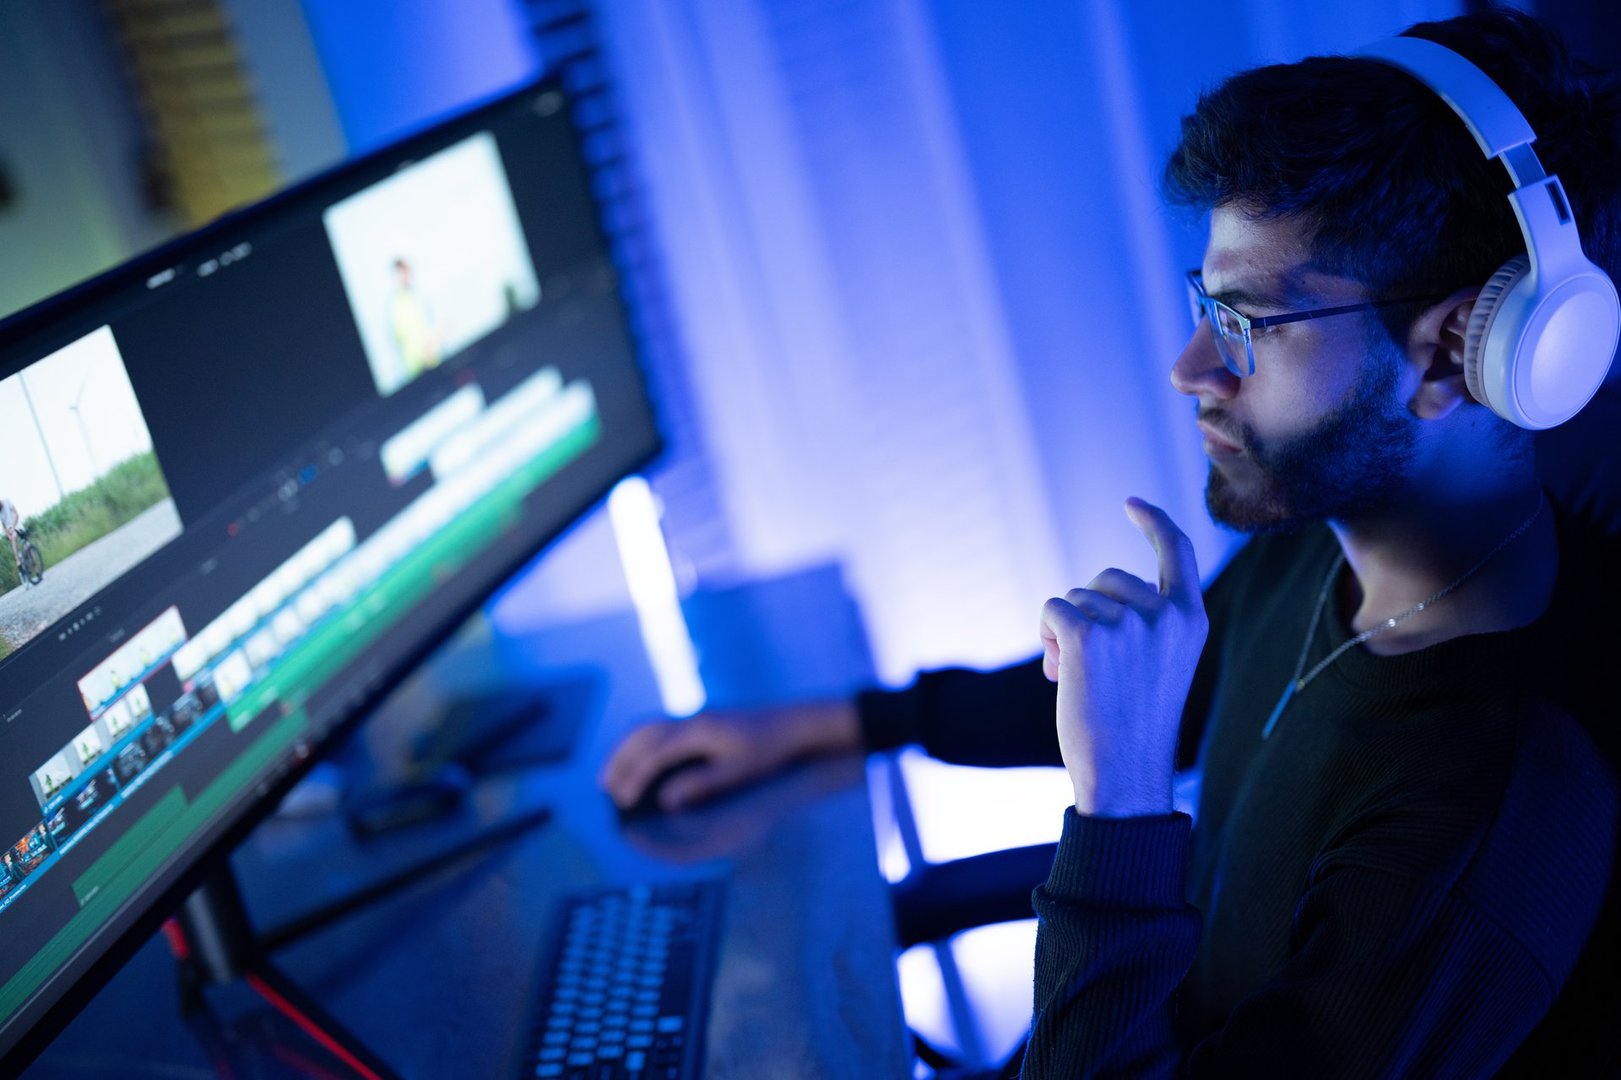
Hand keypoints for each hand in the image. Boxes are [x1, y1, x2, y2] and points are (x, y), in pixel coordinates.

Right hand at [598, 700, 861, 812]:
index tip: (622, 801)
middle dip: (619, 761)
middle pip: (641, 735)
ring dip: (625, 749)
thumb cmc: (768, 751)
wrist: (793, 723)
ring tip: (612, 774)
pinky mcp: (699, 719)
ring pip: (646, 727)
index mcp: (698, 731)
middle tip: (604, 789)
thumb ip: (700, 785)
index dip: (635, 778)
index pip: (654, 754)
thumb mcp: (737, 772)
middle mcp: (690, 719)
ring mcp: (693, 716)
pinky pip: (658, 726)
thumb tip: (666, 800)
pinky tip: (640, 760)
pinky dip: (640, 742)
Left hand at [1040, 498, 1206, 816]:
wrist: (1124, 775)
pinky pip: (1053, 608)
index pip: (1177, 551)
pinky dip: (1047, 633)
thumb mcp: (1160, 666)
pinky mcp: (1088, 633)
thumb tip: (1087, 600)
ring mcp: (1128, 622)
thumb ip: (1143, 626)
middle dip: (1089, 612)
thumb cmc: (1134, 728)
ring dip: (1065, 631)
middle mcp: (1165, 615)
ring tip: (1080, 679)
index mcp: (1191, 621)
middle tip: (1091, 666)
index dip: (1153, 522)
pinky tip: (1059, 672)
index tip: (1131, 503)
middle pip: (1106, 579)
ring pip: (1075, 598)